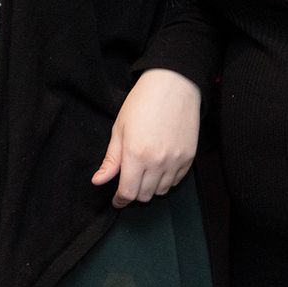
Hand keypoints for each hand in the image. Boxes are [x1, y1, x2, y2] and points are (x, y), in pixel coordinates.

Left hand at [92, 68, 200, 206]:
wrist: (174, 86)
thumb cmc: (142, 103)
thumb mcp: (119, 129)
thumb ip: (111, 160)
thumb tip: (98, 181)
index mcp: (135, 155)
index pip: (128, 193)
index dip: (120, 200)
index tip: (116, 200)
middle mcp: (157, 162)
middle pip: (144, 195)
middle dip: (134, 193)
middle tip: (129, 181)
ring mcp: (176, 161)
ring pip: (161, 191)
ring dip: (150, 188)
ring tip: (144, 173)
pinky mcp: (189, 158)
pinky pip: (176, 181)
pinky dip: (166, 180)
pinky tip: (160, 167)